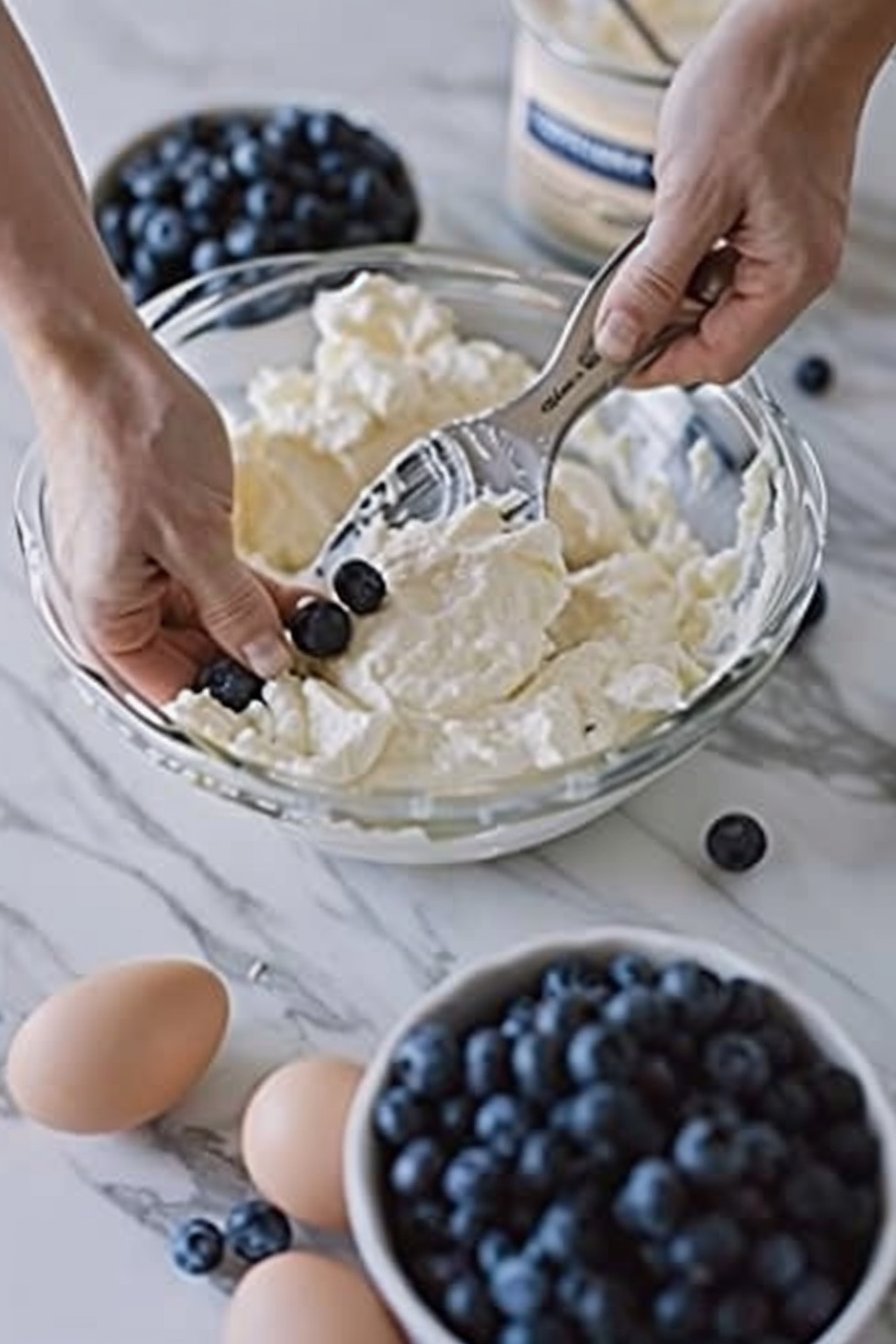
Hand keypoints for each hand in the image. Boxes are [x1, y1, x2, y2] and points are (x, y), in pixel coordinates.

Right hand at [35, 328, 298, 703]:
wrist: (104, 358)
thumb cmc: (127, 436)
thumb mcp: (194, 537)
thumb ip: (234, 608)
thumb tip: (268, 663)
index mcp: (105, 619)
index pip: (174, 694)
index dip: (235, 708)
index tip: (293, 714)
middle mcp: (117, 605)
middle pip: (193, 662)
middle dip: (256, 667)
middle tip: (322, 674)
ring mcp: (140, 573)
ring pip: (211, 624)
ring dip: (265, 628)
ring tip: (323, 634)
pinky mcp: (165, 542)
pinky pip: (214, 585)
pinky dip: (255, 592)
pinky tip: (305, 601)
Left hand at [593, 0, 875, 385]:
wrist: (800, 22)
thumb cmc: (764, 87)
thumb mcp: (691, 194)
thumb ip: (653, 279)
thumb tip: (618, 340)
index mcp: (789, 274)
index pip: (717, 358)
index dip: (656, 366)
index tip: (608, 359)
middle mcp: (797, 269)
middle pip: (716, 336)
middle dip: (661, 323)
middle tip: (614, 301)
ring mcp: (787, 246)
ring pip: (713, 301)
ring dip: (670, 287)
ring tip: (649, 243)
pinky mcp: (773, 223)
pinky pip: (720, 263)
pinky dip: (686, 256)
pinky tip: (672, 223)